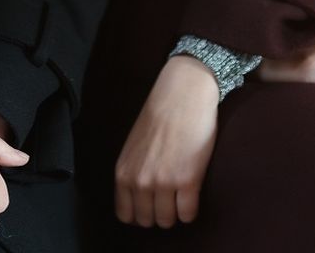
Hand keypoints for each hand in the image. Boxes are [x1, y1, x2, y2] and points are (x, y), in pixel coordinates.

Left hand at [114, 55, 219, 228]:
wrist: (183, 94)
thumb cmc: (159, 116)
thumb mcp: (133, 146)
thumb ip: (133, 172)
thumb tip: (139, 198)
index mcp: (123, 172)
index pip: (125, 214)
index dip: (139, 213)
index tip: (150, 206)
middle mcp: (140, 181)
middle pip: (146, 221)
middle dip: (158, 214)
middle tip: (168, 201)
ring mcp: (163, 182)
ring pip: (167, 221)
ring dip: (175, 214)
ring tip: (180, 198)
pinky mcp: (188, 180)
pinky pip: (188, 214)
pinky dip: (190, 211)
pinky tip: (191, 195)